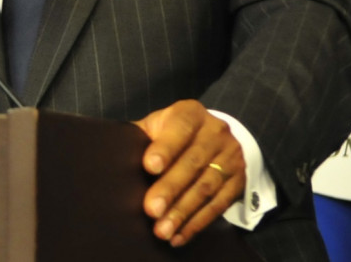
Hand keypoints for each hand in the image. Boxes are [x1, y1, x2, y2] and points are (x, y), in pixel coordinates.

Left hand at [133, 99, 245, 246]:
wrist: (215, 136)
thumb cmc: (173, 133)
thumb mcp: (158, 125)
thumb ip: (140, 136)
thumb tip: (111, 154)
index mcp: (191, 114)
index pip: (179, 128)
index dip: (165, 148)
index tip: (149, 166)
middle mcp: (215, 132)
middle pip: (192, 163)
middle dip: (170, 189)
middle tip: (151, 209)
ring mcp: (231, 157)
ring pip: (206, 187)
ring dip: (182, 212)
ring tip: (162, 229)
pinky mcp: (238, 181)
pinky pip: (218, 205)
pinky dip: (197, 223)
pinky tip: (179, 236)